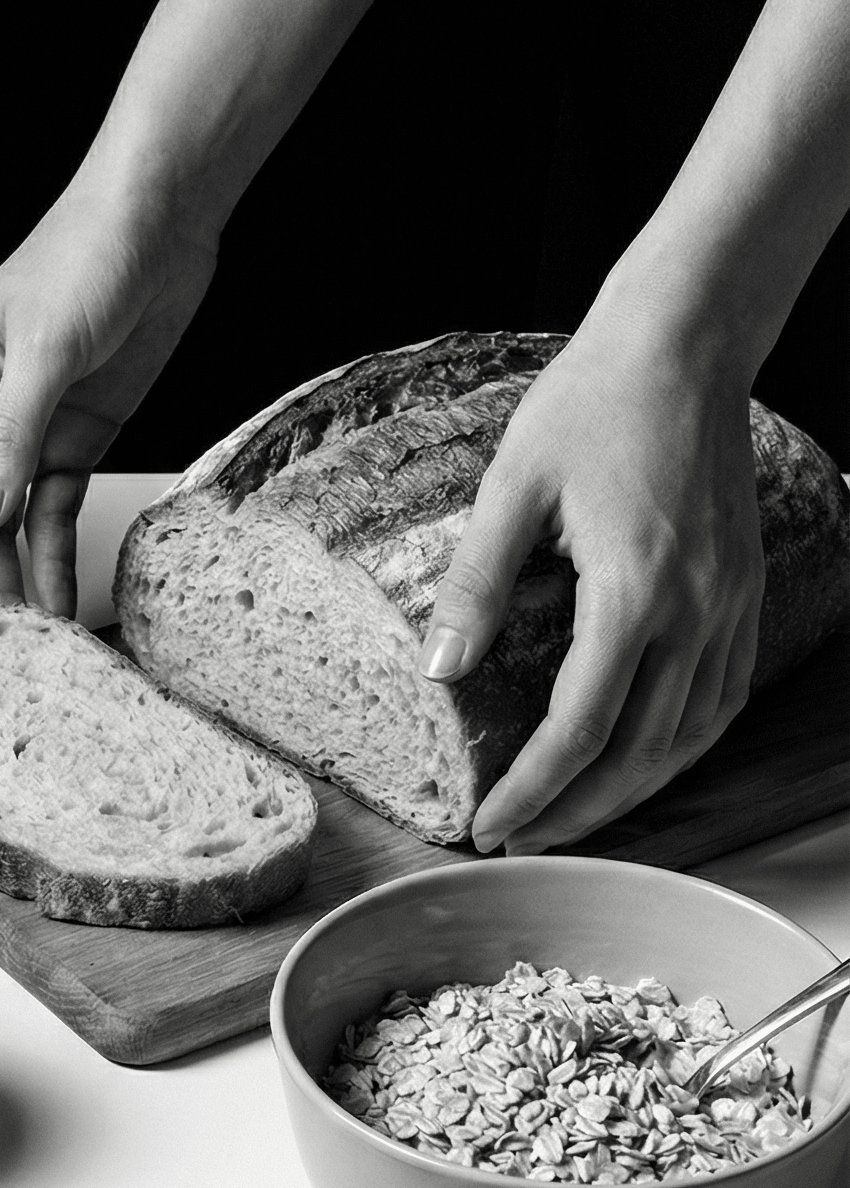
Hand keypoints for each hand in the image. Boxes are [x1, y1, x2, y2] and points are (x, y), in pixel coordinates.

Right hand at [0, 0, 421, 652]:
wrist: (165, 212)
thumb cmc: (92, 253)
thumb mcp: (48, 350)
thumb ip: (10, 439)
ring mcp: (24, 430)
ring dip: (3, 588)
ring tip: (13, 656)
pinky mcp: (75, 435)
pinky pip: (53, 515)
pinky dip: (54, 560)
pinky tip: (60, 607)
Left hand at [418, 318, 764, 852]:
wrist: (687, 343)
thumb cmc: (593, 400)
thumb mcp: (513, 485)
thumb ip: (476, 582)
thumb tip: (439, 671)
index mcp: (633, 591)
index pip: (579, 729)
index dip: (531, 792)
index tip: (486, 827)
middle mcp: (696, 610)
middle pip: (639, 753)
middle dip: (577, 813)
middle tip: (520, 843)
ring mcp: (732, 602)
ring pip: (691, 736)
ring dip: (633, 790)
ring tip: (573, 818)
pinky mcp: (749, 588)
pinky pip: (725, 696)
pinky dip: (683, 745)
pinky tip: (646, 761)